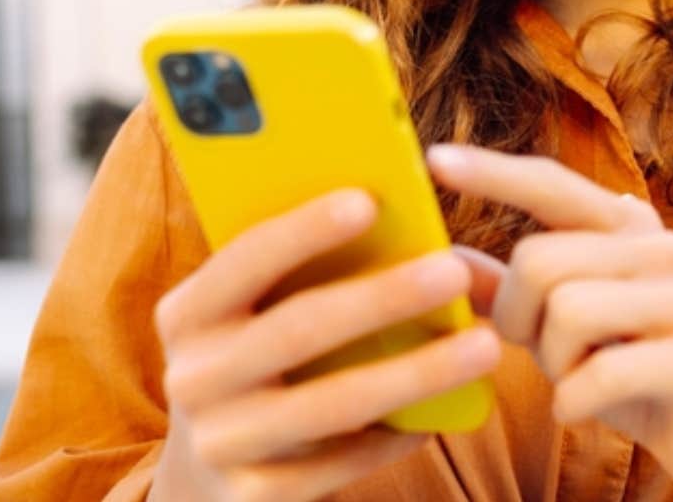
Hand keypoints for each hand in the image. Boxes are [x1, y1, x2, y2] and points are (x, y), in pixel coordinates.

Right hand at [148, 189, 501, 501]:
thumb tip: (416, 236)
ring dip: (416, 373)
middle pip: (298, 329)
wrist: (204, 476)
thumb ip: (303, 278)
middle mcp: (192, 376)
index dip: (304, 230)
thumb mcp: (251, 319)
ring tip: (484, 347)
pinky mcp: (253, 497)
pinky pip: (341, 462)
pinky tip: (444, 413)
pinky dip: (396, 434)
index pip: (246, 259)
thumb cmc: (256, 364)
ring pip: (332, 404)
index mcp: (188, 314)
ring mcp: (219, 442)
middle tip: (453, 272)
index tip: (368, 201)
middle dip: (382, 298)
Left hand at [428, 144, 672, 501]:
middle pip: (538, 261)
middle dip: (519, 321)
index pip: (552, 185)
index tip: (433, 157)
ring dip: (553, 365)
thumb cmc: (632, 375)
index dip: (493, 171)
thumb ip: (510, 292)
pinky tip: (585, 410)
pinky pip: (599, 374)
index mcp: (628, 229)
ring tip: (579, 380)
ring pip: (566, 313)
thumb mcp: (565, 329)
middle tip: (546, 353)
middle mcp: (662, 248)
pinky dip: (574, 404)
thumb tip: (446, 259)